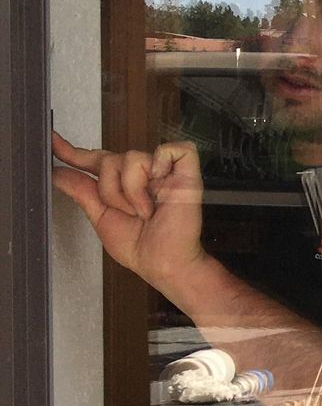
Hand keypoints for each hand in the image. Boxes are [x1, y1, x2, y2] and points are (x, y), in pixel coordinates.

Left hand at [52, 131, 206, 291]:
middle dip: (110, 190)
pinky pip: (170, 150)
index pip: (96, 159)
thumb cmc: (140, 248)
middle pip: (110, 159)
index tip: (51, 141)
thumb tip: (57, 174)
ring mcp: (164, 173)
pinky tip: (163, 184)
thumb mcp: (101, 219)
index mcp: (122, 184)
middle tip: (128, 213)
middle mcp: (142, 175)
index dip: (73, 150)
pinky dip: (162, 164)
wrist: (163, 263)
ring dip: (133, 190)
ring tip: (147, 210)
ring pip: (133, 157)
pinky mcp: (186, 173)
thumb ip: (80, 191)